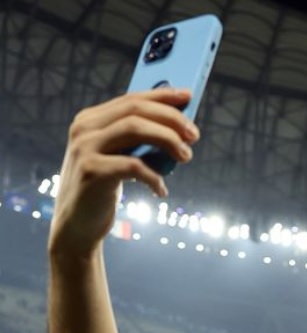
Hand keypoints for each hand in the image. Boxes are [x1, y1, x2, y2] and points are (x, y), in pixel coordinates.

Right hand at [48, 88, 199, 259]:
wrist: (75, 226)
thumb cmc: (101, 191)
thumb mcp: (115, 160)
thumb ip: (134, 143)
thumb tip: (177, 129)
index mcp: (90, 120)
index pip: (131, 99)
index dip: (162, 96)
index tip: (188, 97)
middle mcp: (84, 129)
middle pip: (135, 109)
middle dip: (170, 118)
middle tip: (194, 135)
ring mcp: (85, 149)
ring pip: (134, 128)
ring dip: (167, 139)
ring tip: (185, 156)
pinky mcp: (91, 172)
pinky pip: (133, 166)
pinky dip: (154, 176)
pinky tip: (161, 190)